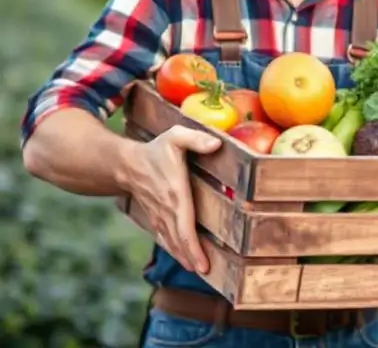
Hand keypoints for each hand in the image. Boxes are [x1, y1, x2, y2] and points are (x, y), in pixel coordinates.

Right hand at [124, 125, 220, 274]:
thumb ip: (197, 139)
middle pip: (179, 240)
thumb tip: (217, 143)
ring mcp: (159, 216)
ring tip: (198, 271)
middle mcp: (166, 209)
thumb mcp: (176, 136)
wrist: (127, 164)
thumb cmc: (156, 149)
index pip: (184, 226)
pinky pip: (166, 239)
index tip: (202, 264)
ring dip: (184, 258)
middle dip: (192, 258)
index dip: (193, 247)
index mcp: (175, 193)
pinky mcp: (156, 218)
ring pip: (172, 243)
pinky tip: (184, 260)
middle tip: (205, 273)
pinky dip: (175, 251)